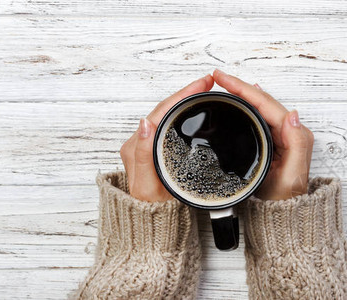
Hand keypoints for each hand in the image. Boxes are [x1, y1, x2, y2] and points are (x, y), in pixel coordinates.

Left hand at [119, 75, 213, 201]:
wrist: (152, 226)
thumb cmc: (151, 209)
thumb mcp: (148, 184)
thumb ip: (144, 154)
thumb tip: (145, 123)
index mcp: (137, 146)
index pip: (161, 111)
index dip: (183, 94)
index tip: (202, 83)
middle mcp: (141, 142)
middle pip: (165, 109)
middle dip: (187, 92)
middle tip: (208, 81)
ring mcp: (149, 146)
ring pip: (168, 115)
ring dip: (186, 100)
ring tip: (204, 89)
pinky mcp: (159, 151)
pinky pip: (171, 125)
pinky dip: (184, 113)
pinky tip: (195, 110)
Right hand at [213, 69, 313, 199]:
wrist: (281, 218)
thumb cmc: (285, 200)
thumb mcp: (292, 175)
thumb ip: (296, 145)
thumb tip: (293, 115)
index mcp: (294, 135)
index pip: (266, 104)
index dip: (243, 88)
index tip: (223, 79)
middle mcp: (290, 133)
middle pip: (262, 102)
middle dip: (240, 87)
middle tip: (218, 77)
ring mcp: (281, 137)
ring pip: (260, 108)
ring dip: (242, 94)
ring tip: (224, 83)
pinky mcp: (273, 143)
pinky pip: (259, 118)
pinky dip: (246, 107)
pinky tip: (239, 101)